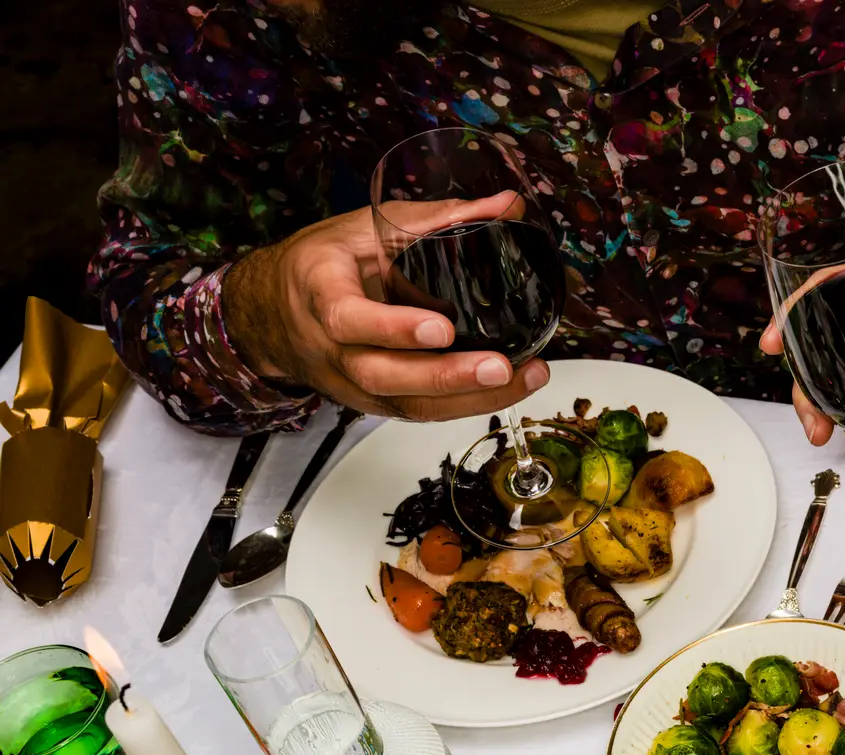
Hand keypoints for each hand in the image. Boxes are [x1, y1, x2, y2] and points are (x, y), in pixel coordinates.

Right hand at [222, 193, 550, 419]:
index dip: (393, 328)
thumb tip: (509, 206)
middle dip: (445, 377)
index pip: (347, 318)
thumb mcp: (369, 227)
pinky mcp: (374, 402)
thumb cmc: (325, 263)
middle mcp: (332, 347)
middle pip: (384, 374)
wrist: (274, 311)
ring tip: (522, 378)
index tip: (442, 329)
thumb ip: (439, 218)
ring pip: (406, 403)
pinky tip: (507, 389)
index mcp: (319, 292)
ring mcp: (352, 382)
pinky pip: (418, 411)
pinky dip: (465, 404)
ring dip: (468, 398)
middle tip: (499, 367)